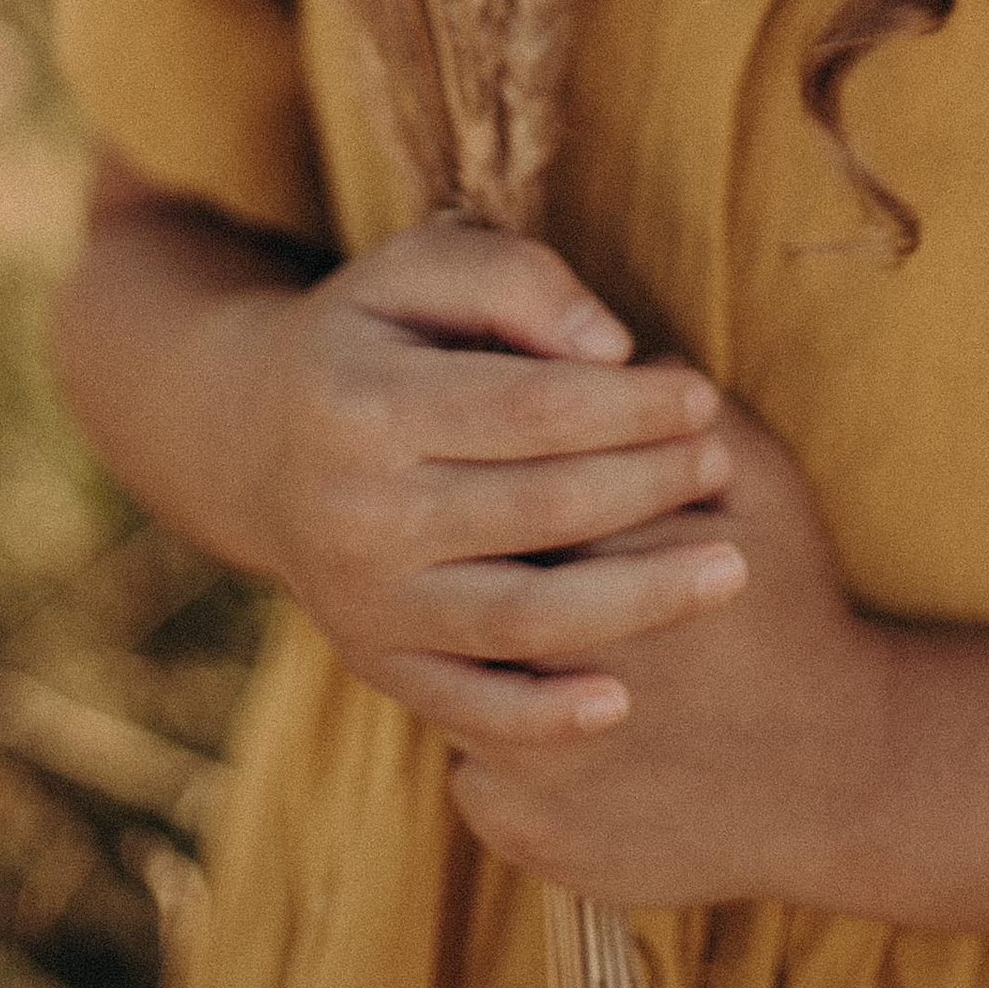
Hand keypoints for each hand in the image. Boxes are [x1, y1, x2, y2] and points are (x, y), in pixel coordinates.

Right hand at [217, 221, 746, 745]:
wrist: (259, 442)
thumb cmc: (373, 337)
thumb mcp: (418, 269)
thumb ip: (515, 281)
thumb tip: (612, 346)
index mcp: (363, 404)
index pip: (531, 409)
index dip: (629, 405)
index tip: (700, 393)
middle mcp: (356, 514)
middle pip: (539, 510)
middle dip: (649, 486)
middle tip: (722, 464)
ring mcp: (365, 602)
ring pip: (520, 618)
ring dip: (638, 602)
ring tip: (729, 568)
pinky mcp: (377, 663)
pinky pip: (469, 707)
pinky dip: (544, 719)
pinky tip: (621, 701)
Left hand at [448, 394, 897, 911]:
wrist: (840, 772)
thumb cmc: (795, 609)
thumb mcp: (763, 484)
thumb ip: (681, 408)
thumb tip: (605, 351)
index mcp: (603, 575)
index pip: (502, 506)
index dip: (509, 484)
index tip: (520, 476)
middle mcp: (554, 679)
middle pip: (466, 599)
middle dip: (478, 568)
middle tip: (508, 553)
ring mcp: (539, 775)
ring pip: (456, 694)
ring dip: (471, 658)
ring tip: (514, 628)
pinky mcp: (536, 841)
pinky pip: (474, 778)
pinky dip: (495, 747)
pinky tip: (540, 717)